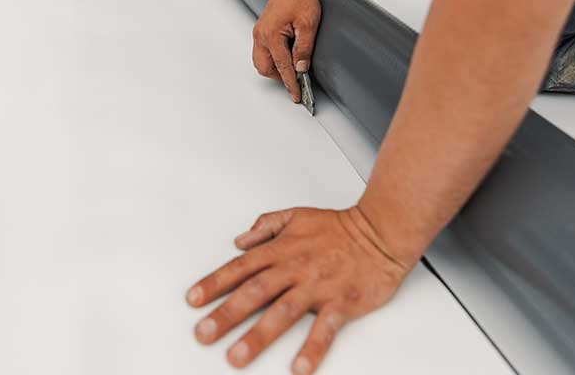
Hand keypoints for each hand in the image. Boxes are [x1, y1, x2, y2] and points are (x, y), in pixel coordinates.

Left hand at [186, 207, 410, 373]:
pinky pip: (324, 329)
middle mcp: (295, 268)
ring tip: (236, 356)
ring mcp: (317, 287)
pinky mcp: (341, 302)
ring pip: (282, 313)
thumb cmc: (339, 227)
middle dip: (225, 314)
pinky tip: (298, 367)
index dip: (214, 283)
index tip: (193, 300)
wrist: (381, 232)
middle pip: (254, 292)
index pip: (240, 267)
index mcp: (282, 249)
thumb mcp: (296, 215)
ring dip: (257, 336)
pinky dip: (312, 348)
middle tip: (203, 333)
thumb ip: (266, 226)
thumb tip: (240, 240)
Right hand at [252, 0, 320, 102]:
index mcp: (271, 35)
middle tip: (297, 79)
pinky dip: (272, 59)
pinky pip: (262, 53)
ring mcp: (259, 33)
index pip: (282, 67)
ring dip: (275, 68)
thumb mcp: (308, 25)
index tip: (297, 95)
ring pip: (261, 62)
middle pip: (265, 68)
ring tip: (292, 67)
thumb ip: (304, 49)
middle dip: (280, 76)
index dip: (291, 83)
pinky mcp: (261, 31)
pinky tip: (285, 56)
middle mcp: (261, 36)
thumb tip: (301, 68)